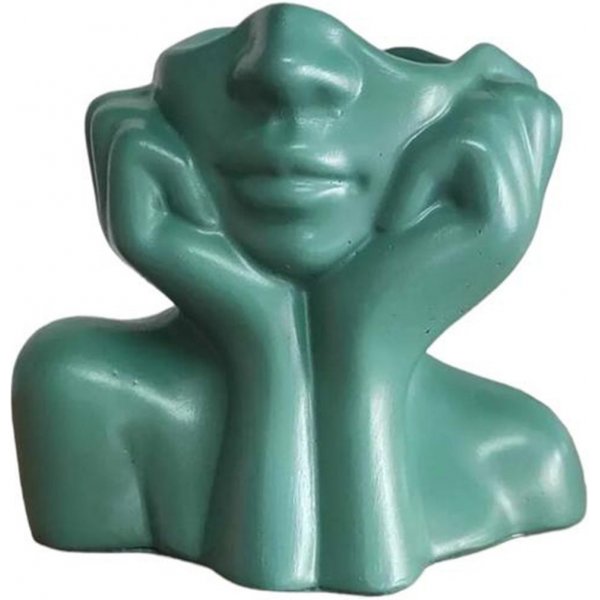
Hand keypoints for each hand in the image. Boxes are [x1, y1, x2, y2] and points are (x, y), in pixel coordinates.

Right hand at [87, 88, 296, 346]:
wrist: (272, 321)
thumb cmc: (269, 255)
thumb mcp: (244, 190)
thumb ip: (211, 145)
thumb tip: (201, 92)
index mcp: (144, 194)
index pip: (128, 111)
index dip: (174, 118)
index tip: (221, 176)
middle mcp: (121, 204)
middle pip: (111, 111)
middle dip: (169, 126)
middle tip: (211, 184)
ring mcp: (118, 219)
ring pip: (121, 119)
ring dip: (179, 148)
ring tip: (211, 205)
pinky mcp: (129, 233)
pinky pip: (140, 147)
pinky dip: (182, 169)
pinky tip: (209, 220)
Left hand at [311, 76, 560, 359]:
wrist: (352, 348)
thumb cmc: (352, 281)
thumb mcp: (390, 211)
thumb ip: (423, 165)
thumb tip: (426, 104)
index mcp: (497, 204)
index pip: (527, 114)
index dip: (474, 101)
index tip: (410, 144)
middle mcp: (520, 211)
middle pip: (530, 104)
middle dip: (461, 112)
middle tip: (404, 169)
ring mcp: (516, 221)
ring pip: (506, 114)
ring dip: (435, 141)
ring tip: (396, 202)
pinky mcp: (496, 231)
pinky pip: (473, 145)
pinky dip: (423, 167)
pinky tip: (393, 219)